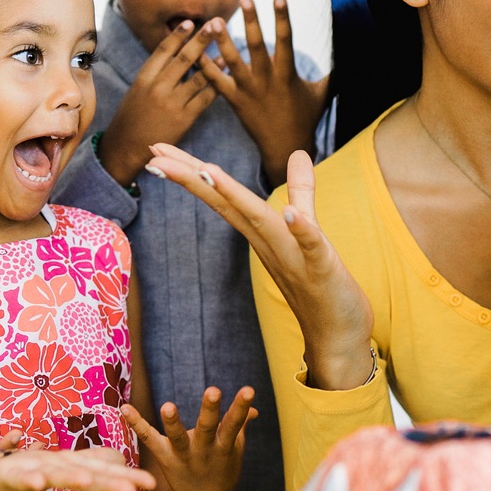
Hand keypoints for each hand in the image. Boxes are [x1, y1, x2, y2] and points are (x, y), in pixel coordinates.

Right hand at [0, 446, 155, 490]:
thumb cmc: (32, 471)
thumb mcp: (64, 473)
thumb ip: (89, 467)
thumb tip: (119, 459)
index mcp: (72, 466)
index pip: (103, 471)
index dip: (126, 476)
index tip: (150, 484)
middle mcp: (58, 463)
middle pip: (88, 472)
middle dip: (110, 478)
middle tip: (135, 487)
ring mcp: (35, 466)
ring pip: (57, 473)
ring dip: (71, 476)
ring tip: (88, 482)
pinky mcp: (12, 472)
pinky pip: (23, 478)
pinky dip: (29, 479)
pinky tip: (38, 485)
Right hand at [95, 19, 220, 184]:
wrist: (128, 147)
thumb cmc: (132, 116)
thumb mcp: (137, 89)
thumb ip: (154, 72)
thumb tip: (172, 51)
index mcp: (144, 78)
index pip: (163, 50)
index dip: (177, 36)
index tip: (189, 22)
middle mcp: (158, 87)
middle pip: (183, 59)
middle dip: (200, 40)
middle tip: (214, 24)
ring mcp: (173, 103)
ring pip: (198, 77)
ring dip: (213, 60)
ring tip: (225, 46)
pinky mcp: (185, 118)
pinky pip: (205, 98)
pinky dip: (216, 84)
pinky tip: (225, 74)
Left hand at [124, 387, 256, 490]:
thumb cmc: (221, 469)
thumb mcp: (234, 449)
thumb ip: (239, 425)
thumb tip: (253, 408)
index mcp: (224, 444)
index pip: (235, 423)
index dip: (241, 407)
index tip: (249, 390)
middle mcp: (205, 449)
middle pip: (208, 428)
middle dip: (211, 410)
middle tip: (213, 390)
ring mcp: (185, 456)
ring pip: (179, 438)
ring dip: (173, 423)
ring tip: (168, 406)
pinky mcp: (166, 460)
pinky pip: (150, 440)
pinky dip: (137, 424)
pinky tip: (125, 407)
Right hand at [147, 145, 374, 388]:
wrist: (337, 340)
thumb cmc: (321, 287)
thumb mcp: (309, 230)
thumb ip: (302, 191)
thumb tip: (299, 152)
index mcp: (262, 232)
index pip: (222, 197)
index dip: (191, 172)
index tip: (157, 149)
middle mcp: (269, 244)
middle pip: (227, 205)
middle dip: (192, 178)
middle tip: (154, 155)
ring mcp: (293, 258)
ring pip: (260, 222)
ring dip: (235, 197)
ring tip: (206, 169)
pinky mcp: (323, 272)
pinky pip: (311, 248)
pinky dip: (303, 230)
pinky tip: (291, 214)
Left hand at [203, 0, 328, 184]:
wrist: (285, 149)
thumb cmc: (305, 118)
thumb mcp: (323, 94)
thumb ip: (335, 74)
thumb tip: (355, 59)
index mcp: (288, 74)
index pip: (285, 40)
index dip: (282, 18)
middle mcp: (267, 80)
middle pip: (257, 46)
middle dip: (251, 22)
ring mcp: (249, 90)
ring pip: (232, 61)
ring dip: (222, 41)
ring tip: (213, 21)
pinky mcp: (234, 101)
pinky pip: (217, 82)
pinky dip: (207, 67)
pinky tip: (196, 52)